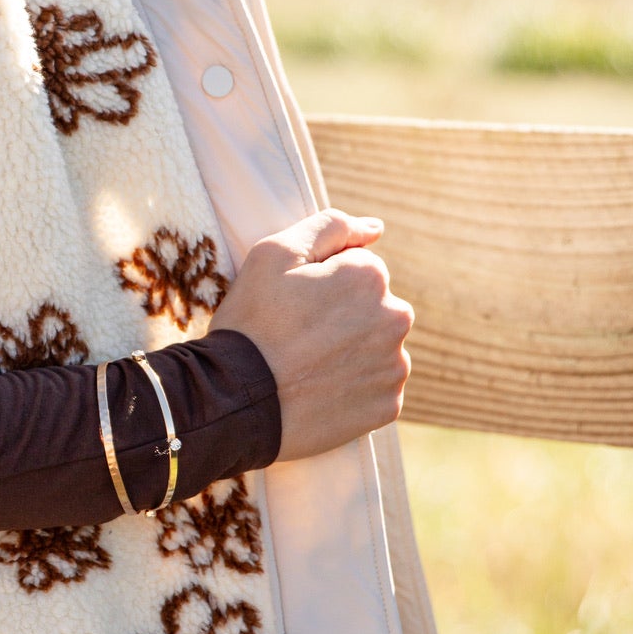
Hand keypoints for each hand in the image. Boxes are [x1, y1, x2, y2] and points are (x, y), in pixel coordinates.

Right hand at [209, 208, 412, 461]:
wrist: (237, 402)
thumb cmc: (251, 322)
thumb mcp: (274, 253)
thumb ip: (330, 227)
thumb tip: (375, 227)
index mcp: (370, 276)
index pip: (358, 268)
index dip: (321, 283)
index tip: (293, 305)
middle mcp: (395, 319)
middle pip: (373, 308)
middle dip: (344, 316)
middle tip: (298, 336)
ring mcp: (394, 366)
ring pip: (376, 347)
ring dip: (351, 351)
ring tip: (307, 366)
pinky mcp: (387, 406)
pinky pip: (375, 388)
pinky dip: (353, 388)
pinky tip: (319, 390)